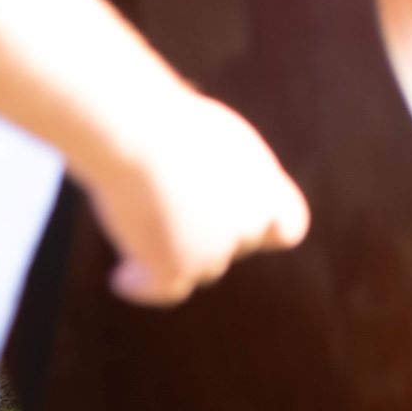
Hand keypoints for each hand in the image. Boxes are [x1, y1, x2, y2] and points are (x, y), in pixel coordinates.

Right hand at [79, 89, 309, 306]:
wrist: (141, 130)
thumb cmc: (168, 120)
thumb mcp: (212, 138)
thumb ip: (223, 171)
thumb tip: (205, 191)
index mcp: (266, 187)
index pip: (288, 226)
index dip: (265, 229)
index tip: (234, 219)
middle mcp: (249, 222)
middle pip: (233, 245)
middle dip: (207, 235)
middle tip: (167, 217)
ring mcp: (215, 250)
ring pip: (198, 267)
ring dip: (171, 256)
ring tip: (137, 234)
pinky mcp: (176, 267)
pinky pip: (164, 290)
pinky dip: (144, 287)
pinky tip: (123, 279)